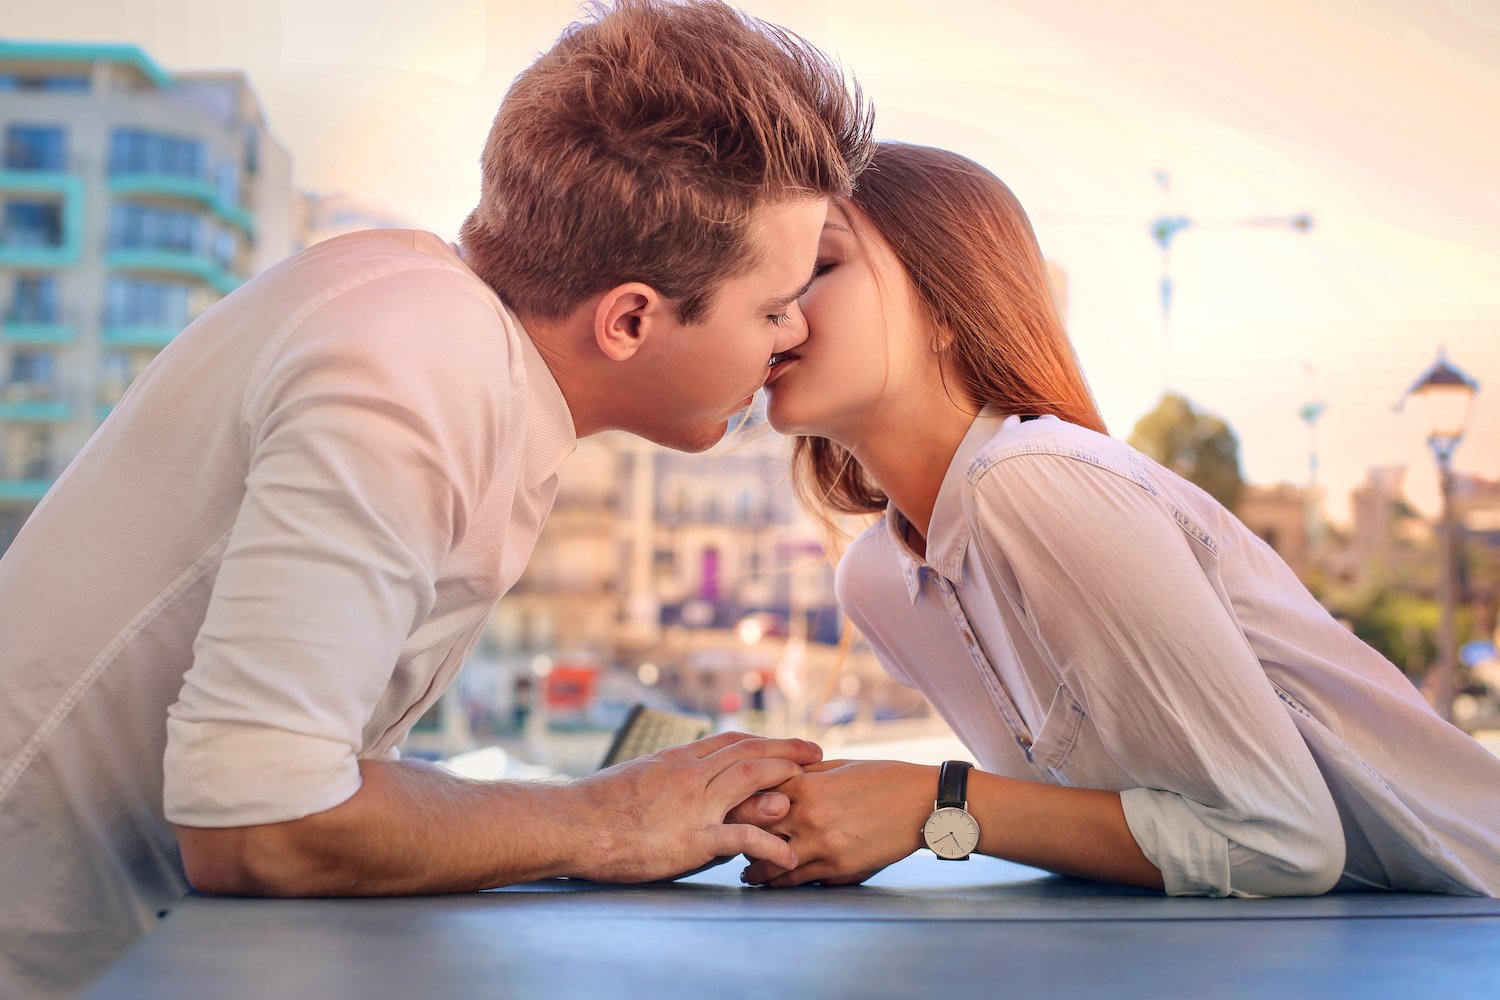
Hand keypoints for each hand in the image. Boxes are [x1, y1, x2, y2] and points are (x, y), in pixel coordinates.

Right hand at [561, 732, 821, 882]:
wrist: (571, 824)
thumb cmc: (595, 807)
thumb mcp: (636, 780)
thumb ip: (667, 781)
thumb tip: (684, 785)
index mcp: (676, 760)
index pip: (729, 741)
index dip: (763, 739)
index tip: (785, 742)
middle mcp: (690, 775)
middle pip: (749, 752)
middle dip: (787, 750)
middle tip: (816, 753)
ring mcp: (693, 805)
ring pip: (750, 779)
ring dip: (786, 779)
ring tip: (814, 787)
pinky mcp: (691, 839)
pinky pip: (741, 837)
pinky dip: (770, 844)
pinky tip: (789, 855)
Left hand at [741, 759, 934, 887]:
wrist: (921, 803)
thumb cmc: (883, 778)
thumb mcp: (840, 766)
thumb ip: (805, 772)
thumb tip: (777, 773)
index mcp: (807, 784)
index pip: (756, 794)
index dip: (737, 804)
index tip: (726, 809)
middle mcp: (808, 815)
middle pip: (755, 829)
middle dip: (739, 835)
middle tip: (728, 842)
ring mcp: (822, 844)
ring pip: (772, 861)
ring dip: (754, 868)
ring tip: (745, 872)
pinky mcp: (838, 867)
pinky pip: (798, 879)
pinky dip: (779, 883)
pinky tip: (770, 883)